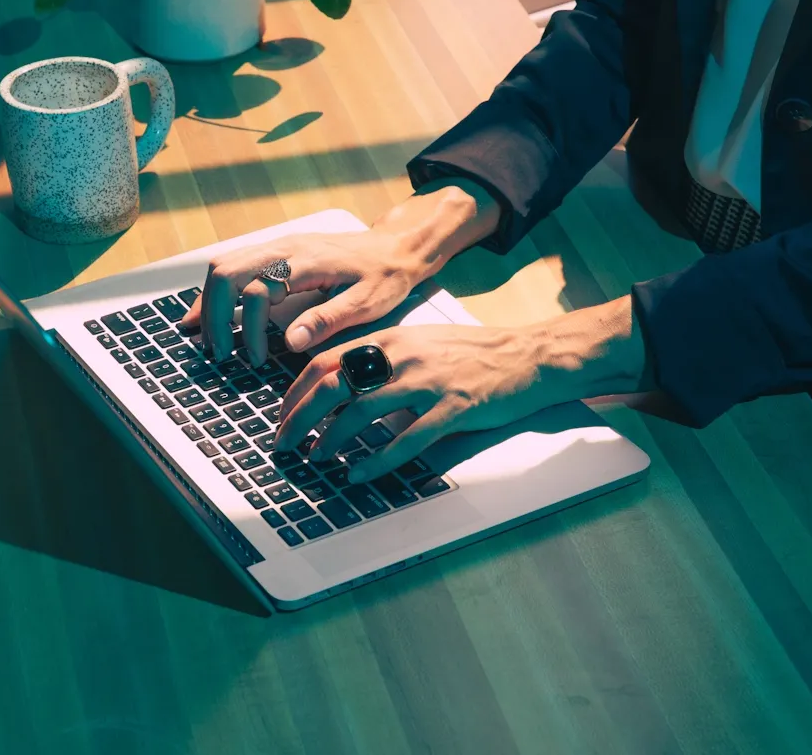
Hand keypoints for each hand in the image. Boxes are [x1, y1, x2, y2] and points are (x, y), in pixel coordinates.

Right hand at [179, 231, 422, 366]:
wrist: (396, 248)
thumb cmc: (385, 277)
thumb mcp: (367, 304)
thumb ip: (328, 320)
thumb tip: (291, 341)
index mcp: (306, 261)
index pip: (257, 291)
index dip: (250, 329)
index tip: (256, 359)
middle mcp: (285, 247)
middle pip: (227, 273)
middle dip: (215, 315)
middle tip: (220, 352)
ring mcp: (277, 245)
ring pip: (223, 265)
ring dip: (210, 302)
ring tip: (211, 338)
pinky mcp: (276, 251)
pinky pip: (233, 264)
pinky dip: (217, 290)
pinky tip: (210, 313)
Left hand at [274, 297, 649, 483]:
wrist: (529, 355)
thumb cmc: (473, 353)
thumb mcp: (420, 343)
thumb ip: (382, 359)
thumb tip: (341, 385)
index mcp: (390, 338)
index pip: (326, 361)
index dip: (296, 392)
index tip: (282, 416)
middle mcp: (402, 356)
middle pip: (332, 385)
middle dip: (300, 418)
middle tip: (284, 444)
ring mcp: (427, 382)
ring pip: (361, 412)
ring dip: (331, 440)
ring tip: (317, 460)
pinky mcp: (453, 408)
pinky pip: (407, 439)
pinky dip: (378, 460)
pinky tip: (360, 474)